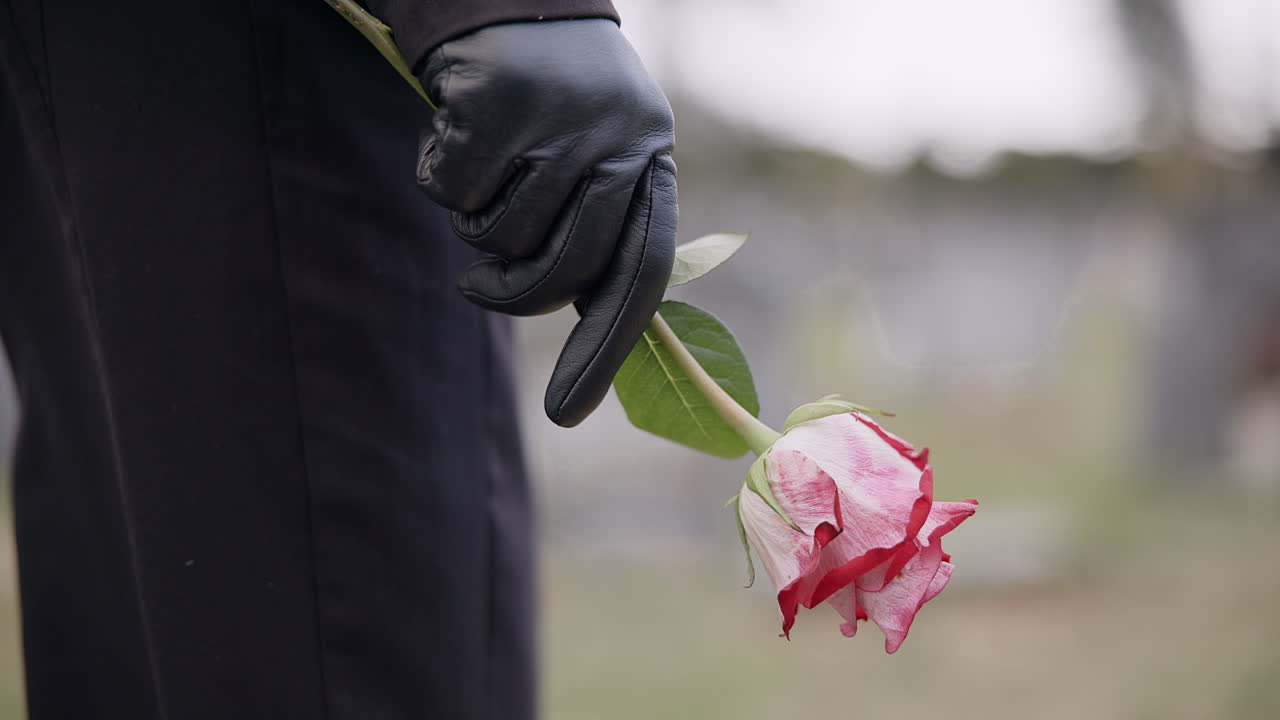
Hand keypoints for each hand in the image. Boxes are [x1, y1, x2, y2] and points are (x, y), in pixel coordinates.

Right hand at [415, 19, 675, 427]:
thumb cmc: (551, 101)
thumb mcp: (596, 157)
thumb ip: (599, 232)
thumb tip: (585, 323)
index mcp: (651, 163)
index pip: (640, 277)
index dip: (601, 350)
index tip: (563, 414)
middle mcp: (619, 142)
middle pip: (560, 273)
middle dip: (510, 292)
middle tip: (480, 282)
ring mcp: (561, 122)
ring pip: (499, 236)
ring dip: (474, 218)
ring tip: (487, 162)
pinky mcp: (499, 101)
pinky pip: (452, 193)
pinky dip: (439, 173)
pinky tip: (456, 126)